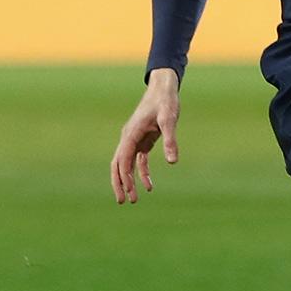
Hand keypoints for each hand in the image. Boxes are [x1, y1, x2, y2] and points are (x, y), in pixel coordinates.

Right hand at [112, 69, 179, 203]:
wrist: (164, 88)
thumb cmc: (166, 102)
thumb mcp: (170, 120)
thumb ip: (171, 140)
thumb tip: (172, 162)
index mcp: (131, 133)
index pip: (123, 160)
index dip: (124, 177)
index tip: (128, 192)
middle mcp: (129, 138)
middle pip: (119, 165)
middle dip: (120, 183)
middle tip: (123, 201)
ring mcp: (135, 139)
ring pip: (126, 164)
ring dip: (129, 181)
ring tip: (134, 198)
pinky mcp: (143, 140)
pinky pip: (139, 160)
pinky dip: (142, 173)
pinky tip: (149, 185)